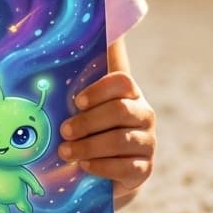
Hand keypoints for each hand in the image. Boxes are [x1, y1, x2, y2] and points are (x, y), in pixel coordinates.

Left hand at [57, 72, 154, 206]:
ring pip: (120, 140)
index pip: (122, 81)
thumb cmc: (92, 131)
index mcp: (130, 94)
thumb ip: (82, 83)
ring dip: (88, 146)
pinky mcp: (145, 169)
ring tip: (65, 152)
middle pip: (119, 111)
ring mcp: (148, 142)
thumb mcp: (86, 108)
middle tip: (64, 131)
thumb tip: (82, 40)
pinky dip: (101, 166)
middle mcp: (144, 115)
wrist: (107, 172)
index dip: (99, 89)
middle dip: (87, 122)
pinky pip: (125, 167)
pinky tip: (84, 165)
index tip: (77, 101)